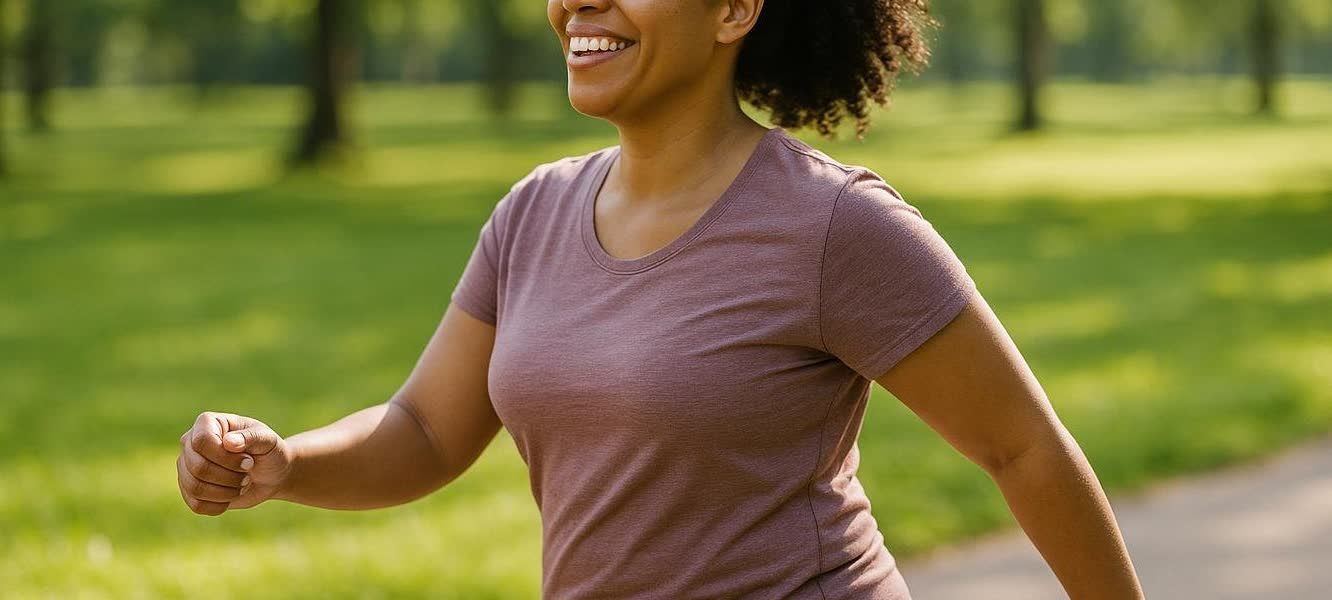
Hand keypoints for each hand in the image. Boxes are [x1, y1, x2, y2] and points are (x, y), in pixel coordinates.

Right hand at [177, 411, 293, 515]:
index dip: (226, 458)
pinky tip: (232, 495)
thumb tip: (228, 442)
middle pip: (197, 467)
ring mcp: (187, 466)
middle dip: (229, 477)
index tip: (249, 461)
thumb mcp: (268, 440)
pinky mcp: (189, 489)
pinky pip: (196, 504)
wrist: (270, 474)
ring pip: (194, 487)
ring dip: (226, 492)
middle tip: (248, 474)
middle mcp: (190, 442)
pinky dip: (219, 505)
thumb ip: (251, 437)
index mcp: (207, 423)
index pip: (202, 442)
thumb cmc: (268, 451)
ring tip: (242, 484)